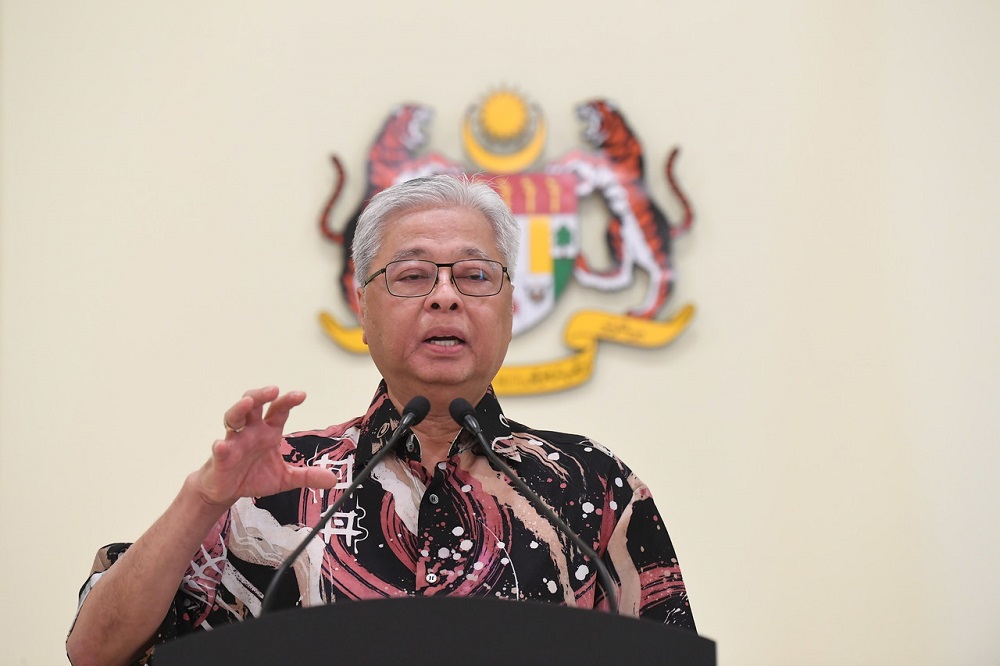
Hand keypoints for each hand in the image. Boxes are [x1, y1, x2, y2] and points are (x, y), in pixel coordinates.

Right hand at [193, 386, 337, 508]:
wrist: (227, 490)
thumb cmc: (254, 476)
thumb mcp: (285, 478)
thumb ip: (307, 476)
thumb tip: (332, 479)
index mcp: (268, 432)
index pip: (279, 410)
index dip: (288, 401)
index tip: (301, 395)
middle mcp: (251, 431)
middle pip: (254, 405)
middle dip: (262, 395)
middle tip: (273, 390)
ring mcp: (234, 442)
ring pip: (233, 418)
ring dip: (239, 409)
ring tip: (248, 403)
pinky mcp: (221, 458)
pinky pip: (220, 449)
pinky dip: (221, 446)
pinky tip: (222, 445)